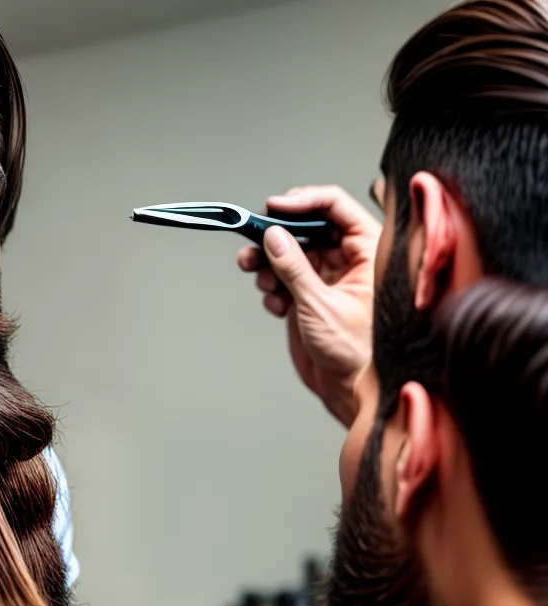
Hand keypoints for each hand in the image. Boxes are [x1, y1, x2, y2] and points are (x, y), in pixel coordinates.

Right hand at [238, 185, 382, 427]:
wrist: (350, 390)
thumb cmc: (355, 352)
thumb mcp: (320, 305)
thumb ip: (294, 268)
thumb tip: (273, 236)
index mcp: (367, 249)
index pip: (335, 206)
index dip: (302, 202)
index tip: (272, 209)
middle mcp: (348, 258)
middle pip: (306, 227)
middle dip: (276, 235)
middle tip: (252, 243)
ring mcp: (327, 277)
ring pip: (290, 253)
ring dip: (268, 263)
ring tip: (255, 275)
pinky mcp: (309, 297)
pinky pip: (284, 279)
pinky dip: (273, 289)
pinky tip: (276, 307)